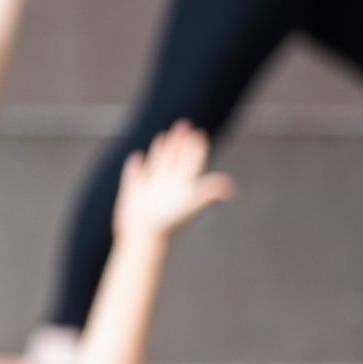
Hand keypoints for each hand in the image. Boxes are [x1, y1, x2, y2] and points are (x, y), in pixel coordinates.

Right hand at [111, 123, 233, 247]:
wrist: (143, 238)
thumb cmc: (168, 223)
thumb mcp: (191, 204)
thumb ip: (208, 192)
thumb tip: (229, 188)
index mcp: (183, 185)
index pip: (192, 162)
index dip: (196, 148)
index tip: (199, 135)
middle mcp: (168, 185)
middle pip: (176, 159)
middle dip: (180, 142)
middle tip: (185, 124)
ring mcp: (150, 189)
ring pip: (158, 164)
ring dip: (161, 149)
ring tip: (164, 136)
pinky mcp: (133, 193)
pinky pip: (135, 175)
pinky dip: (136, 166)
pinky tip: (137, 157)